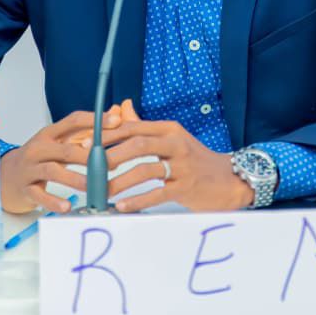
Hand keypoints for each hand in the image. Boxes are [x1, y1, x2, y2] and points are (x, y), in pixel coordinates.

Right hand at [0, 106, 122, 213]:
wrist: (7, 175)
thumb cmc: (40, 156)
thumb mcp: (60, 140)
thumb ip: (87, 129)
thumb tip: (117, 113)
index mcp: (50, 133)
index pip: (73, 121)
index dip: (94, 121)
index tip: (116, 122)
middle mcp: (39, 148)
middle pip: (66, 149)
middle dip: (90, 157)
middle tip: (111, 165)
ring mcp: (31, 168)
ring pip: (54, 171)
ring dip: (75, 179)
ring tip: (92, 187)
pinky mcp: (26, 188)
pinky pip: (40, 195)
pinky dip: (53, 201)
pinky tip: (67, 206)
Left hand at [84, 117, 254, 211]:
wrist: (229, 179)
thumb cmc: (195, 159)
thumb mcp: (172, 138)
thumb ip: (145, 126)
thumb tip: (121, 108)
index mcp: (168, 129)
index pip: (133, 127)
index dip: (108, 135)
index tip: (86, 144)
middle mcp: (175, 143)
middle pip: (137, 145)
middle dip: (110, 156)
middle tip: (89, 168)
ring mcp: (182, 165)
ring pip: (145, 169)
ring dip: (121, 182)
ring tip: (103, 192)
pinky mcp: (187, 186)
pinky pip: (158, 192)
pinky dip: (138, 199)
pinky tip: (123, 206)